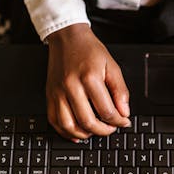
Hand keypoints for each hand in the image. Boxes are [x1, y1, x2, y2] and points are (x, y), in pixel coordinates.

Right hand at [45, 24, 130, 140]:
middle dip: (104, 131)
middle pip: (88, 122)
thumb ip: (120, 91)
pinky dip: (66, 132)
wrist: (67, 38)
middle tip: (111, 128)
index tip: (124, 122)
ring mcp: (58, 93)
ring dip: (85, 134)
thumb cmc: (89, 50)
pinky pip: (54, 121)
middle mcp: (71, 87)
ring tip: (95, 131)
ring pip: (69, 126)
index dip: (119, 121)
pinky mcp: (50, 96)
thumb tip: (124, 112)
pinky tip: (77, 133)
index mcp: (89, 78)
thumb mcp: (111, 66)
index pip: (106, 110)